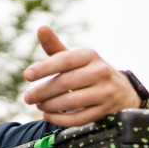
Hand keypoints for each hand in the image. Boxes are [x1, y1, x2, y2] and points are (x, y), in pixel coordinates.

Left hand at [22, 26, 142, 126]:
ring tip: (39, 105)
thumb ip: (56, 47)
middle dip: (42, 92)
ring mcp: (105, 92)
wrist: (122, 91)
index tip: (26, 76)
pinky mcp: (106, 110)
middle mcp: (100, 72)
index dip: (44, 68)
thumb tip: (41, 28)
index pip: (64, 60)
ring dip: (50, 106)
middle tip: (27, 97)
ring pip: (71, 102)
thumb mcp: (76, 59)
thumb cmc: (90, 72)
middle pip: (65, 83)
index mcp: (90, 55)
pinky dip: (60, 119)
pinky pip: (79, 118)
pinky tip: (48, 116)